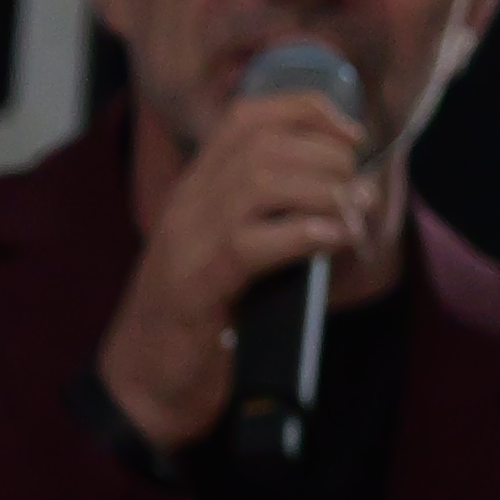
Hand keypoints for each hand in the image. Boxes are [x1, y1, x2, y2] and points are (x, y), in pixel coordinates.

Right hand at [95, 85, 373, 452]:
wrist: (142, 389)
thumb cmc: (198, 327)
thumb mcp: (230, 257)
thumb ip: (267, 220)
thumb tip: (344, 196)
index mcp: (193, 192)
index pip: (246, 116)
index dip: (307, 111)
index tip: (352, 135)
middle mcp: (186, 206)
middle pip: (262, 142)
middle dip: (327, 157)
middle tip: (357, 193)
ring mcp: (186, 243)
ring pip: (261, 182)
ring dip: (324, 193)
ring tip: (350, 219)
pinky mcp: (197, 287)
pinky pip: (253, 241)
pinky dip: (305, 235)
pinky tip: (332, 244)